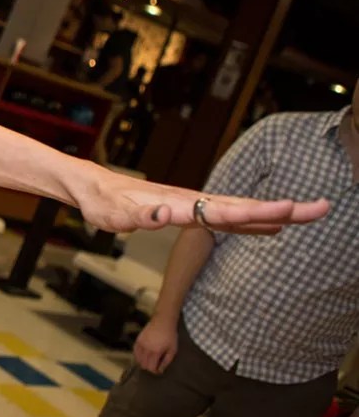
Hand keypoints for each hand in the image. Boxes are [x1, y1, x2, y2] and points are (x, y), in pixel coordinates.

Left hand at [69, 163, 329, 235]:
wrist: (94, 188)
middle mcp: (194, 203)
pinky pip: (229, 219)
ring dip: (276, 214)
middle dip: (284, 209)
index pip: (225, 211)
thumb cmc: (103, 202)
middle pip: (245, 207)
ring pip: (242, 211)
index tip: (288, 209)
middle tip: (322, 208)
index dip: (257, 213)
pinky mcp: (191, 212)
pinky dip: (254, 223)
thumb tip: (162, 217)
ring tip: (309, 214)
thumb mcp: (116, 214)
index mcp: (182, 204)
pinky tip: (272, 228)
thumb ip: (140, 217)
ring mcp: (195, 206)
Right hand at [133, 317, 177, 373]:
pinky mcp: (138, 340)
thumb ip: (166, 361)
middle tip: (154, 366)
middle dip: (149, 367)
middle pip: (144, 364)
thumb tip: (160, 370)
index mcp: (156, 352)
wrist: (163, 322)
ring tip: (149, 361)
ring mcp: (141, 344)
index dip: (154, 371)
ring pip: (138, 359)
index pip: (151, 367)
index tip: (158, 370)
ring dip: (143, 362)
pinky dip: (137, 356)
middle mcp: (146, 349)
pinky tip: (142, 356)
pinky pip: (135, 351)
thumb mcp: (173, 350)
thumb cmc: (170, 336)